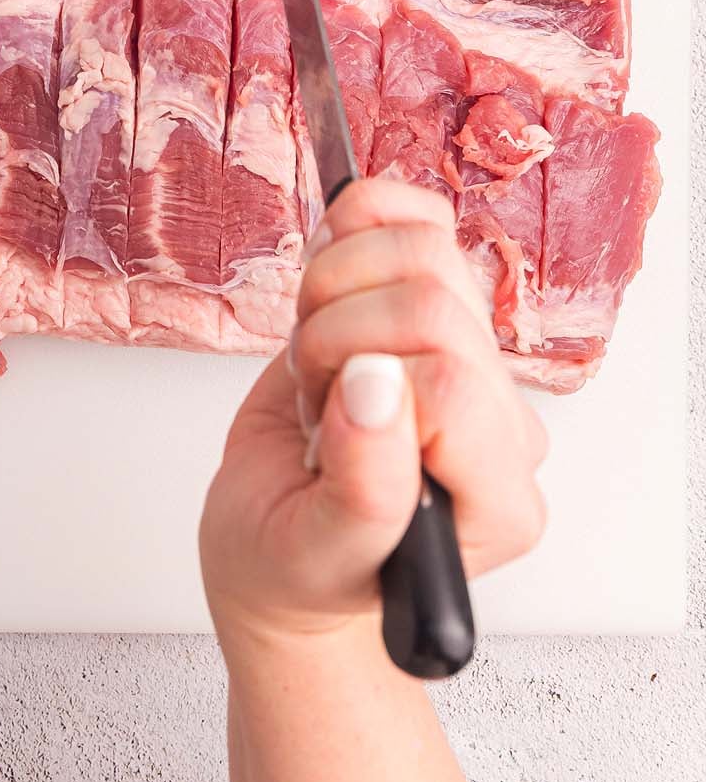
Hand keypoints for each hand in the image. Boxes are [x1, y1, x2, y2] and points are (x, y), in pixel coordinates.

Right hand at [200, 174, 547, 648]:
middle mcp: (501, 420)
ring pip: (421, 248)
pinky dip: (353, 225)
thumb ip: (362, 489)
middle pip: (431, 301)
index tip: (322, 426)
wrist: (280, 545)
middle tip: (314, 399)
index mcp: (498, 498)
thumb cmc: (301, 566)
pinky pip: (416, 215)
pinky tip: (326, 292)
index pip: (449, 383)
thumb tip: (375, 383)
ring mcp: (469, 353)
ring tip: (319, 366)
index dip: (361, 381)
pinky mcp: (434, 299)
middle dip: (336, 336)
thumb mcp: (314, 556)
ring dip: (335, 292)